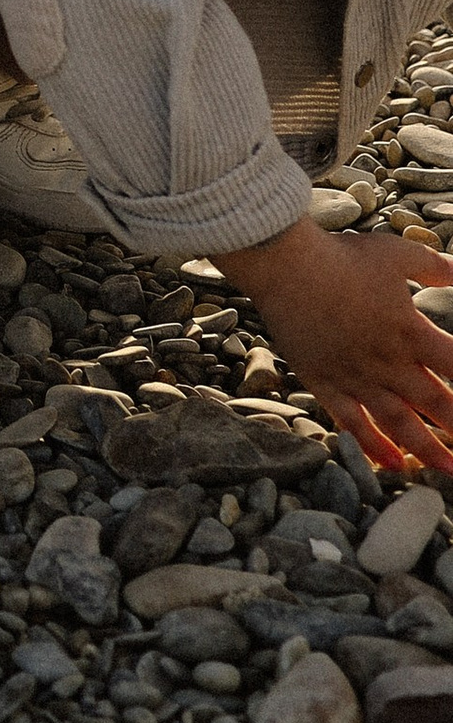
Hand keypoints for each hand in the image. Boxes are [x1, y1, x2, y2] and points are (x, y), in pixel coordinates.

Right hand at [216, 216, 452, 469]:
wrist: (286, 265)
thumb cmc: (342, 255)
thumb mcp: (396, 253)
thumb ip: (434, 266)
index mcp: (410, 332)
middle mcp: (388, 362)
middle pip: (436, 404)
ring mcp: (356, 378)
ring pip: (400, 424)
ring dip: (428, 450)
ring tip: (448, 469)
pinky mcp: (325, 384)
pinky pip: (353, 423)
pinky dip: (374, 446)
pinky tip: (392, 464)